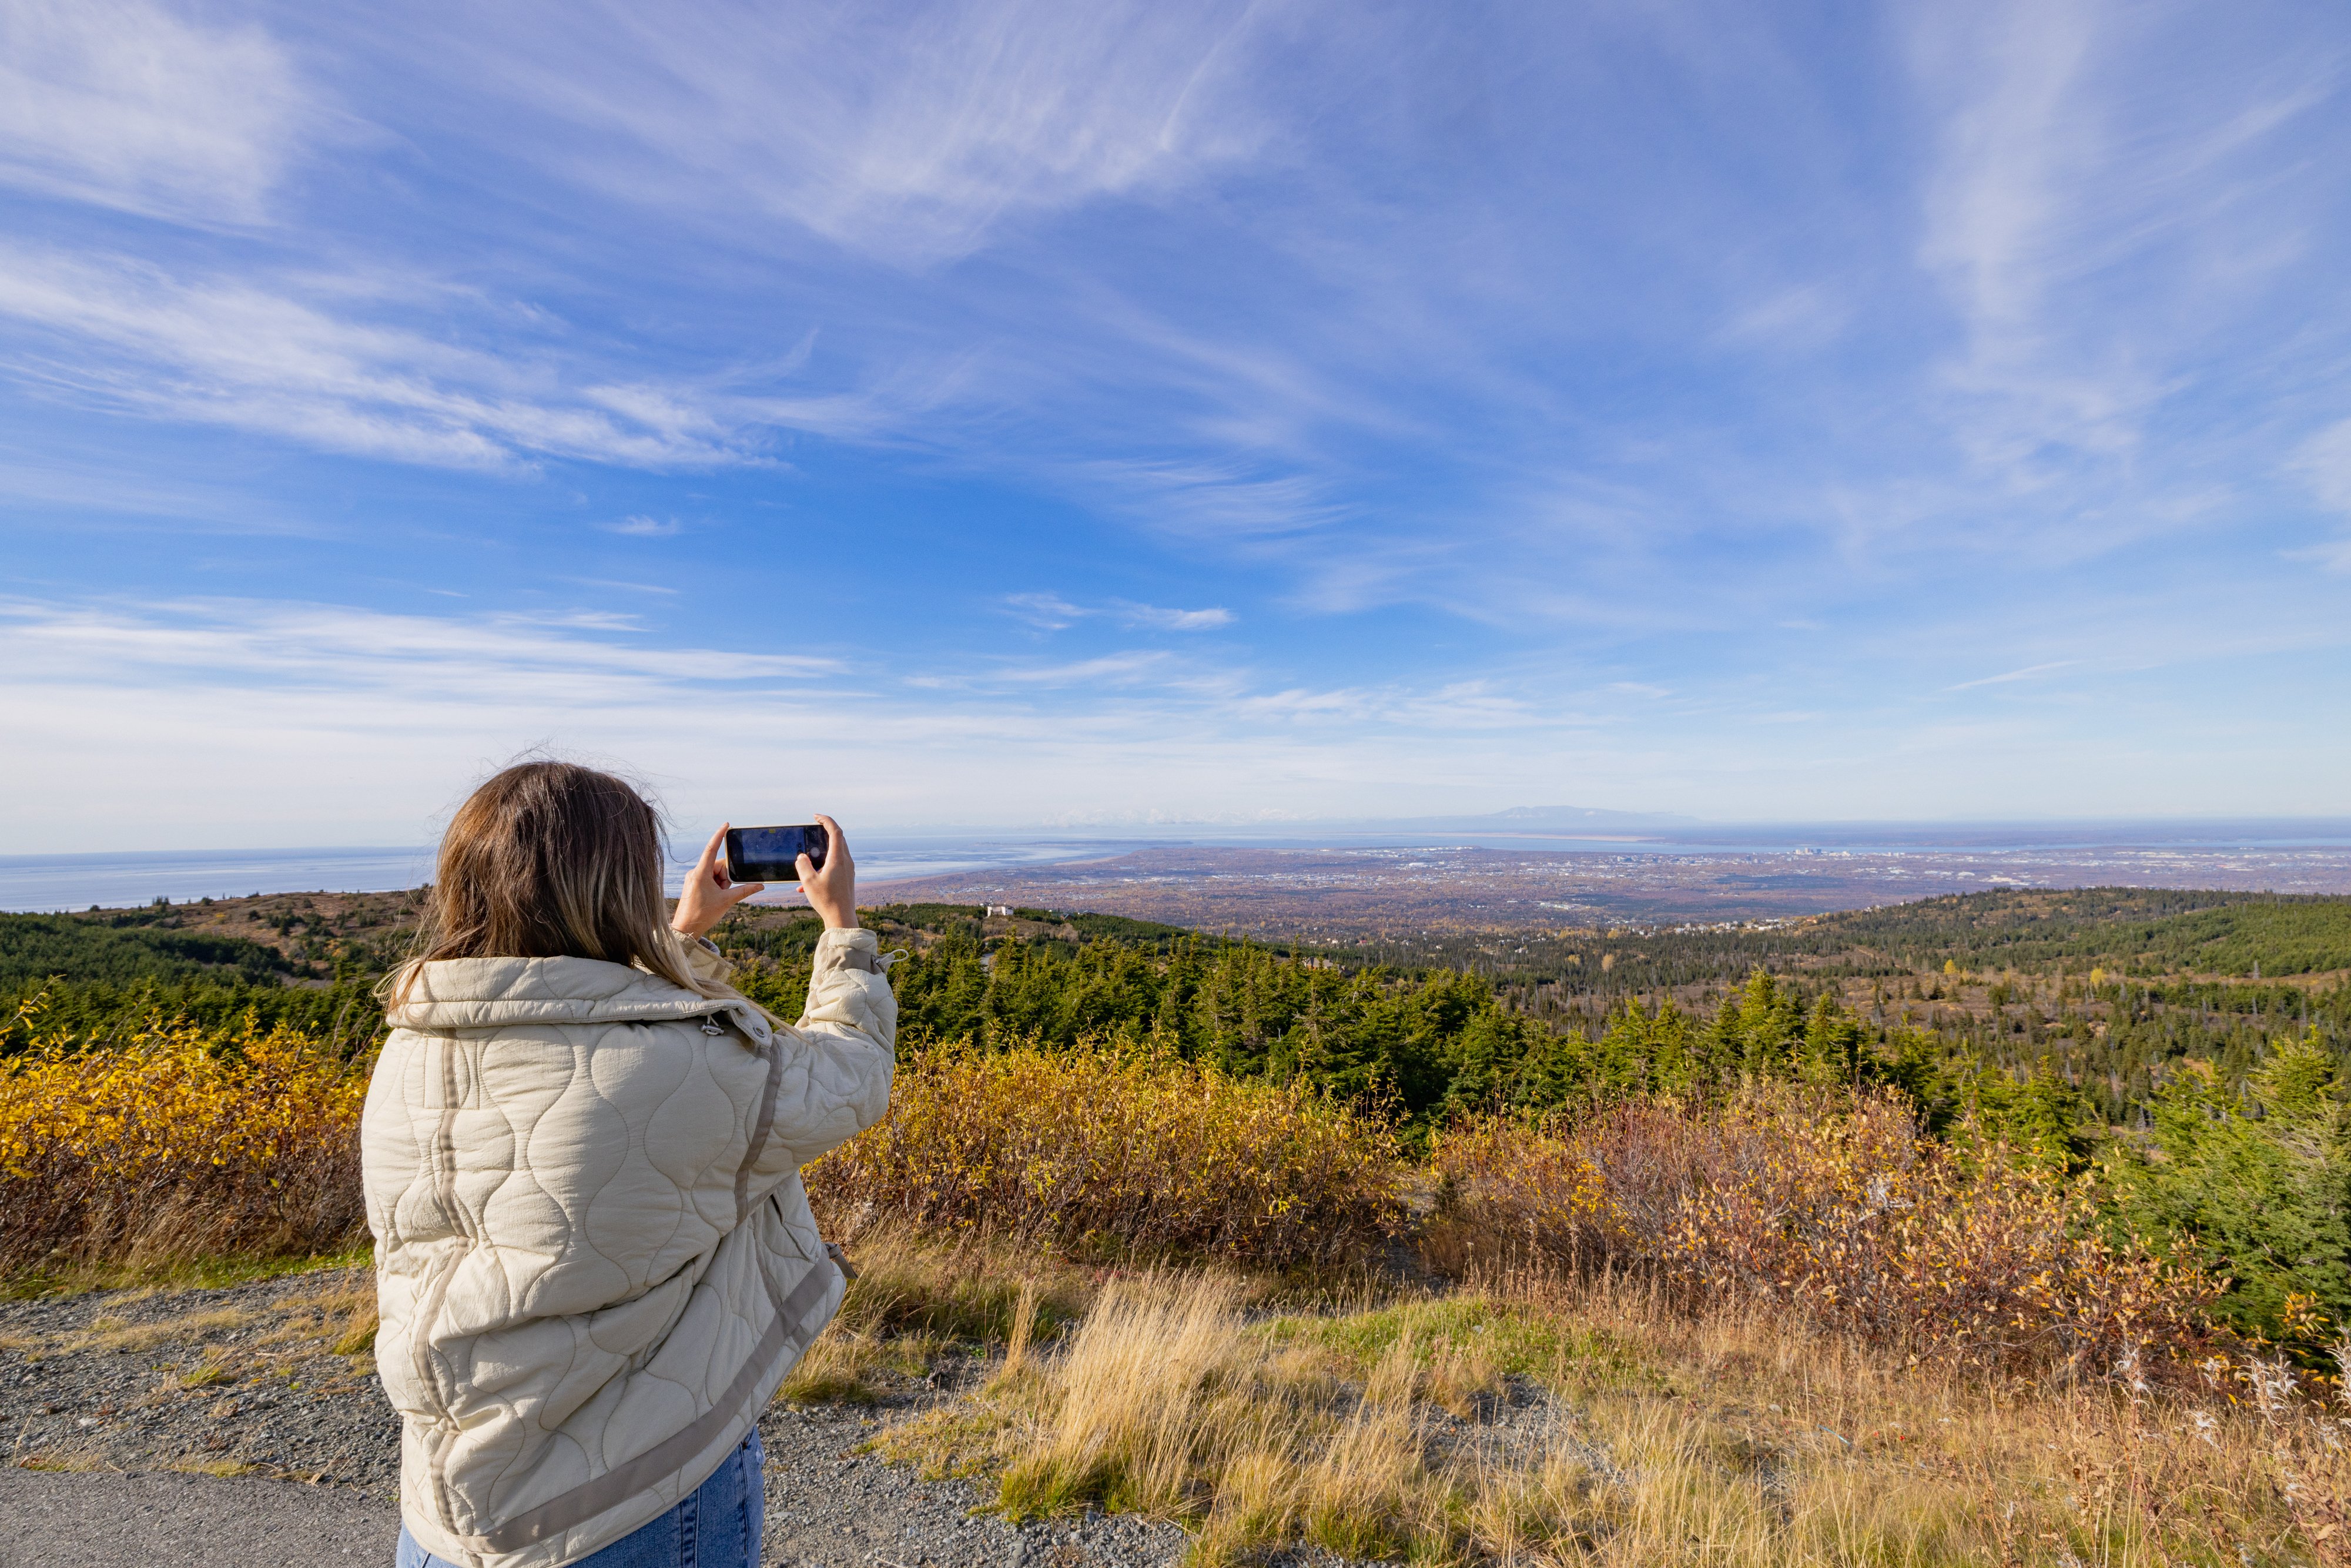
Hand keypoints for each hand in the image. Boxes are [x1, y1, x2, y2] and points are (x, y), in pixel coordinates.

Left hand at [671, 823, 764, 940]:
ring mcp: (694, 878)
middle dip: (727, 878)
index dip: (719, 836)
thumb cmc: (702, 915)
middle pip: (719, 866)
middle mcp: (696, 872)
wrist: (686, 929)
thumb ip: (744, 890)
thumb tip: (760, 885)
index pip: (711, 849)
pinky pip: (709, 879)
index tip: (726, 825)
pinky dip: (716, 886)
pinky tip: (715, 897)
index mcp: (701, 873)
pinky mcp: (694, 883)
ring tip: (718, 897)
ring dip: (722, 884)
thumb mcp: (726, 901)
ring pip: (715, 873)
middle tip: (724, 892)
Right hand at [800, 814, 857, 929]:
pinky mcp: (847, 879)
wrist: (842, 919)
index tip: (816, 817)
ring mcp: (848, 871)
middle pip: (838, 840)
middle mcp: (846, 862)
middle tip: (813, 830)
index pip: (835, 831)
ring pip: (835, 854)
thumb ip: (803, 865)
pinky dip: (822, 869)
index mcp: (838, 858)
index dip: (826, 820)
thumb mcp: (808, 881)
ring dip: (821, 854)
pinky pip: (834, 867)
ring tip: (805, 862)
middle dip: (825, 833)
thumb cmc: (826, 900)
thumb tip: (801, 857)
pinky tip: (805, 886)